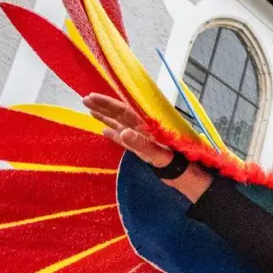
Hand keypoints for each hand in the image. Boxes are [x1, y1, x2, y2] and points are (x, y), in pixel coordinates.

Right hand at [83, 94, 210, 201]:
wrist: (186, 175)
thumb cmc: (176, 162)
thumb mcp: (159, 154)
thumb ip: (141, 144)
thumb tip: (122, 132)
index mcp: (147, 125)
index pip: (125, 109)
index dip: (108, 103)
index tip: (92, 97)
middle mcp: (143, 129)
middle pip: (121, 114)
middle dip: (104, 107)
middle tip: (85, 99)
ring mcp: (142, 138)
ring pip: (120, 124)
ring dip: (107, 118)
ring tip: (91, 110)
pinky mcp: (142, 149)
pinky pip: (124, 139)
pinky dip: (114, 135)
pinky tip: (104, 131)